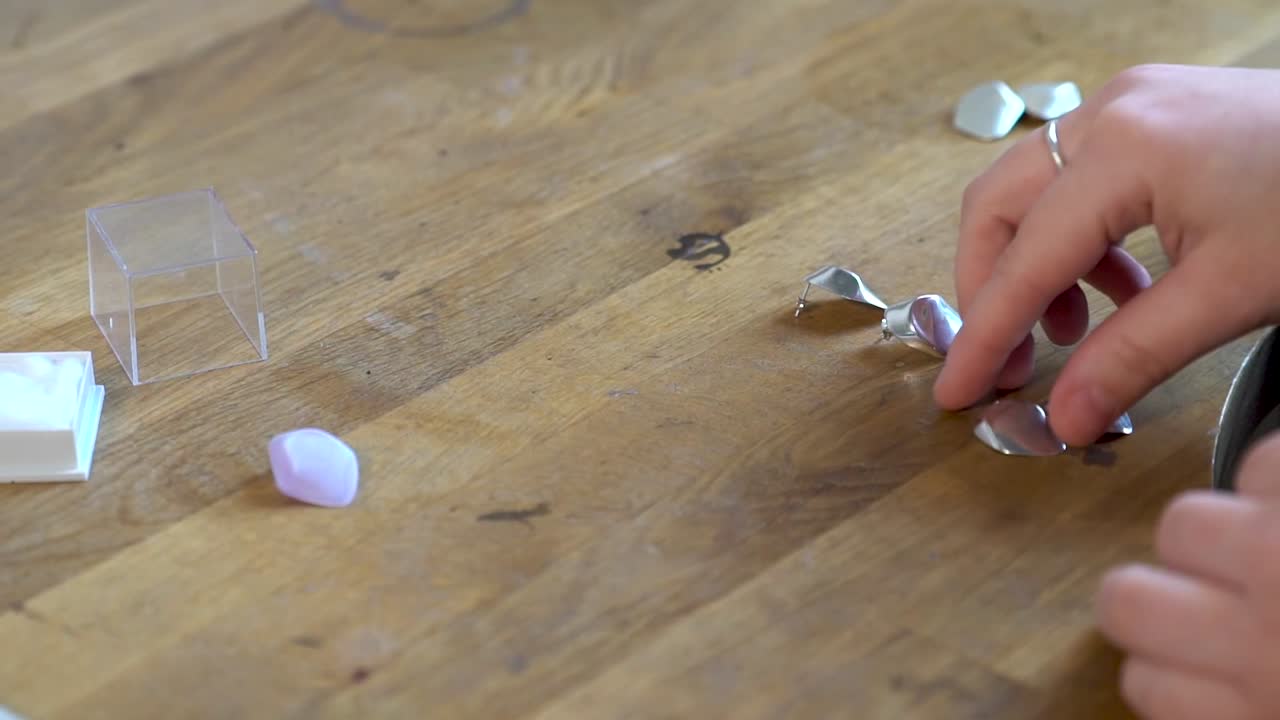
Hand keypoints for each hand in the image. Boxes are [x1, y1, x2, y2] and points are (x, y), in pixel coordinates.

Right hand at [933, 64, 1279, 445]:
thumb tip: (1066, 417)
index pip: (1026, 260)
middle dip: (992, 291)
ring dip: (1033, 266)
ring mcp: (1127, 105)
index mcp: (1126, 150)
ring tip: (1073, 330)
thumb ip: (1133, 357)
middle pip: (997, 208)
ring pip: (1028, 191)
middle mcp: (1110, 113)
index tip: (956, 388)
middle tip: (1010, 363)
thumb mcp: (1231, 295)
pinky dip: (1075, 239)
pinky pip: (1073, 178)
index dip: (984, 333)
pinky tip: (1119, 286)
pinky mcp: (1147, 113)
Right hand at [1095, 431, 1279, 719]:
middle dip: (1162, 593)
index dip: (1169, 662)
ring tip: (1269, 538)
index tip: (1197, 658)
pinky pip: (1254, 464)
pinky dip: (1273, 477)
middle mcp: (1257, 641)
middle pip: (1126, 600)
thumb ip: (1234, 704)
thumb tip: (1178, 675)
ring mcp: (1274, 558)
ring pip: (1183, 523)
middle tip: (1210, 593)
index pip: (1144, 683)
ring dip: (1224, 528)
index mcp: (1257, 714)